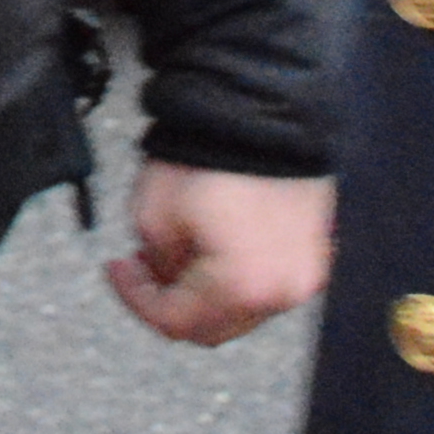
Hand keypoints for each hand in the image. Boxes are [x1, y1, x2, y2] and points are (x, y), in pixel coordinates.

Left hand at [110, 164, 334, 343]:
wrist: (263, 107)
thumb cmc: (212, 153)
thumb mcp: (153, 214)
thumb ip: (157, 264)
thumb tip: (167, 275)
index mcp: (245, 288)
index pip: (178, 322)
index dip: (136, 299)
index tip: (118, 270)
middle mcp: (285, 289)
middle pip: (215, 325)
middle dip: (172, 300)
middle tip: (143, 268)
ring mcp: (307, 270)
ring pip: (244, 305)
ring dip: (206, 288)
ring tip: (178, 247)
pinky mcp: (315, 247)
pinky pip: (269, 278)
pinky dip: (237, 271)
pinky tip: (213, 241)